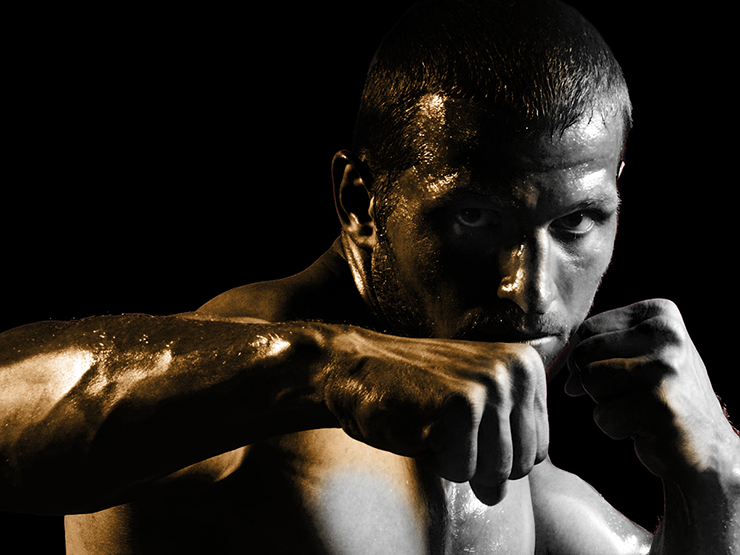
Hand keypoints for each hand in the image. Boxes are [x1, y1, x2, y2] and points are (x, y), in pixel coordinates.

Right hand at [321, 329, 548, 504]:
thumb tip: (501, 493)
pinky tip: (419, 426)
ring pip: (495, 472)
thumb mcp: (475, 405)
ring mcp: (489, 386)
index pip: (539, 449)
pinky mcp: (460, 407)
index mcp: (526, 366)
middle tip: (447, 427)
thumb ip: (503, 439)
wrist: (356, 369)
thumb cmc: (414, 391)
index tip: (465, 423)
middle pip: (521, 465)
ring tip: (434, 424)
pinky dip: (436, 461)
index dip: (496, 451)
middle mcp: (515, 371)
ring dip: (457, 461)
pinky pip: (462, 471)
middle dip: (480, 462)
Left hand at [563, 299, 733, 481]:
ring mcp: (665, 367)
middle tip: (631, 396)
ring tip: (639, 408)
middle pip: (583, 354)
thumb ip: (601, 341)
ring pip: (589, 382)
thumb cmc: (661, 396)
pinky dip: (615, 427)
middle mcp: (666, 333)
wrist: (707, 448)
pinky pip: (602, 415)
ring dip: (605, 404)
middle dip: (595, 383)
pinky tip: (645, 427)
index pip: (586, 330)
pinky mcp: (660, 404)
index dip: (587, 360)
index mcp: (660, 312)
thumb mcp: (641, 352)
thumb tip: (552, 354)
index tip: (619, 376)